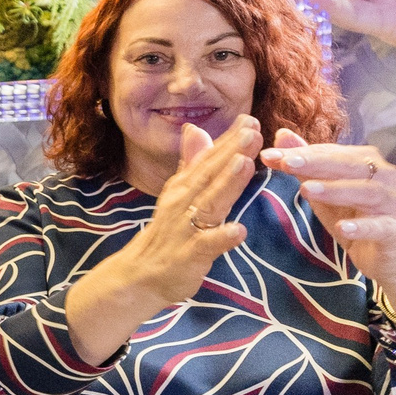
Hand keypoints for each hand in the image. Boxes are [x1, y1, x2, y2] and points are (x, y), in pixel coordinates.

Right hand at [109, 118, 259, 306]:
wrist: (142, 275)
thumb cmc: (168, 233)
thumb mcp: (177, 194)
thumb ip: (189, 163)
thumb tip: (195, 129)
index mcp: (183, 187)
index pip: (207, 159)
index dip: (228, 139)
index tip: (249, 119)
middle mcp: (183, 203)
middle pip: (209, 175)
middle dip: (231, 152)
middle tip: (253, 131)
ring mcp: (186, 229)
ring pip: (209, 203)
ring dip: (227, 184)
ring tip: (245, 163)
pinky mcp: (189, 255)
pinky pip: (207, 245)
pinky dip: (221, 237)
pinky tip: (238, 230)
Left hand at [259, 131, 395, 317]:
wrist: (390, 255)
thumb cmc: (355, 216)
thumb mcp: (325, 191)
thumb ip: (306, 165)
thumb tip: (281, 135)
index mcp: (366, 162)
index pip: (330, 153)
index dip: (300, 153)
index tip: (268, 155)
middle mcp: (384, 176)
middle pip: (349, 166)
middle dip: (316, 164)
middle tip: (286, 163)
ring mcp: (394, 203)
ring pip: (366, 192)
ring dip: (336, 190)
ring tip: (306, 190)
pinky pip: (380, 226)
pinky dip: (362, 226)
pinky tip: (344, 228)